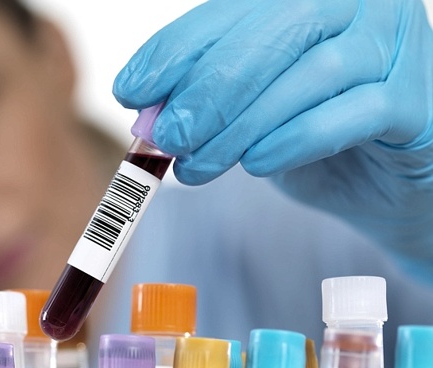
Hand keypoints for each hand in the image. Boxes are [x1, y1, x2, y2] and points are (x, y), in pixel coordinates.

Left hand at [113, 0, 432, 278]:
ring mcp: (397, 46)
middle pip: (275, 32)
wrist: (378, 182)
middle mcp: (358, 4)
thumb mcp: (244, 114)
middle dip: (208, 88)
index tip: (131, 90)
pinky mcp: (417, 100)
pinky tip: (256, 165)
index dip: (176, 50)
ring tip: (197, 166)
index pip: (232, 10)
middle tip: (166, 136)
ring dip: (241, 125)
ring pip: (311, 74)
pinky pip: (353, 112)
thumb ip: (204, 102)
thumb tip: (147, 111)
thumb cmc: (306, 135)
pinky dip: (294, 140)